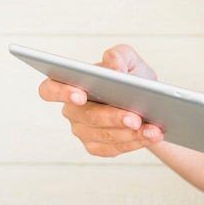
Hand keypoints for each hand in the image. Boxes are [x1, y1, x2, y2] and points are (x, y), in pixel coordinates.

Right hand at [38, 45, 163, 156]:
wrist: (150, 102)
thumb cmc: (132, 77)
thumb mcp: (130, 60)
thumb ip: (119, 56)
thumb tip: (114, 67)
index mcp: (71, 84)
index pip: (50, 89)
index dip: (61, 92)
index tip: (81, 94)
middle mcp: (73, 110)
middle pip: (87, 116)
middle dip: (113, 117)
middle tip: (135, 118)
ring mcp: (83, 131)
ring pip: (104, 135)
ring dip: (131, 133)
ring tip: (154, 129)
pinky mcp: (98, 147)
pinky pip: (115, 148)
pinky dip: (136, 142)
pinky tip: (152, 136)